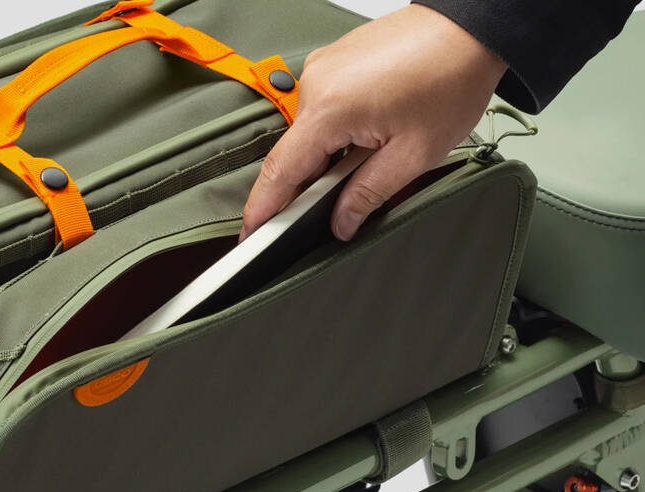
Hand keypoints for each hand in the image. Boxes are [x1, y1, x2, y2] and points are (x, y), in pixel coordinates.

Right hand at [240, 4, 506, 241]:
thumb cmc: (450, 78)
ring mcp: (322, 69)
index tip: (250, 234)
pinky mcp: (333, 62)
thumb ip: (368, 193)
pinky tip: (370, 133)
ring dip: (329, 154)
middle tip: (333, 208)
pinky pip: (322, 108)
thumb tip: (340, 223)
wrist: (470, 28)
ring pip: (310, 132)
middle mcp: (315, 85)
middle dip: (309, 184)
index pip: (281, 170)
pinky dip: (336, 130)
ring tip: (373, 156)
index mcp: (329, 110)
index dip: (262, 208)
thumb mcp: (414, 153)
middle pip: (294, 153)